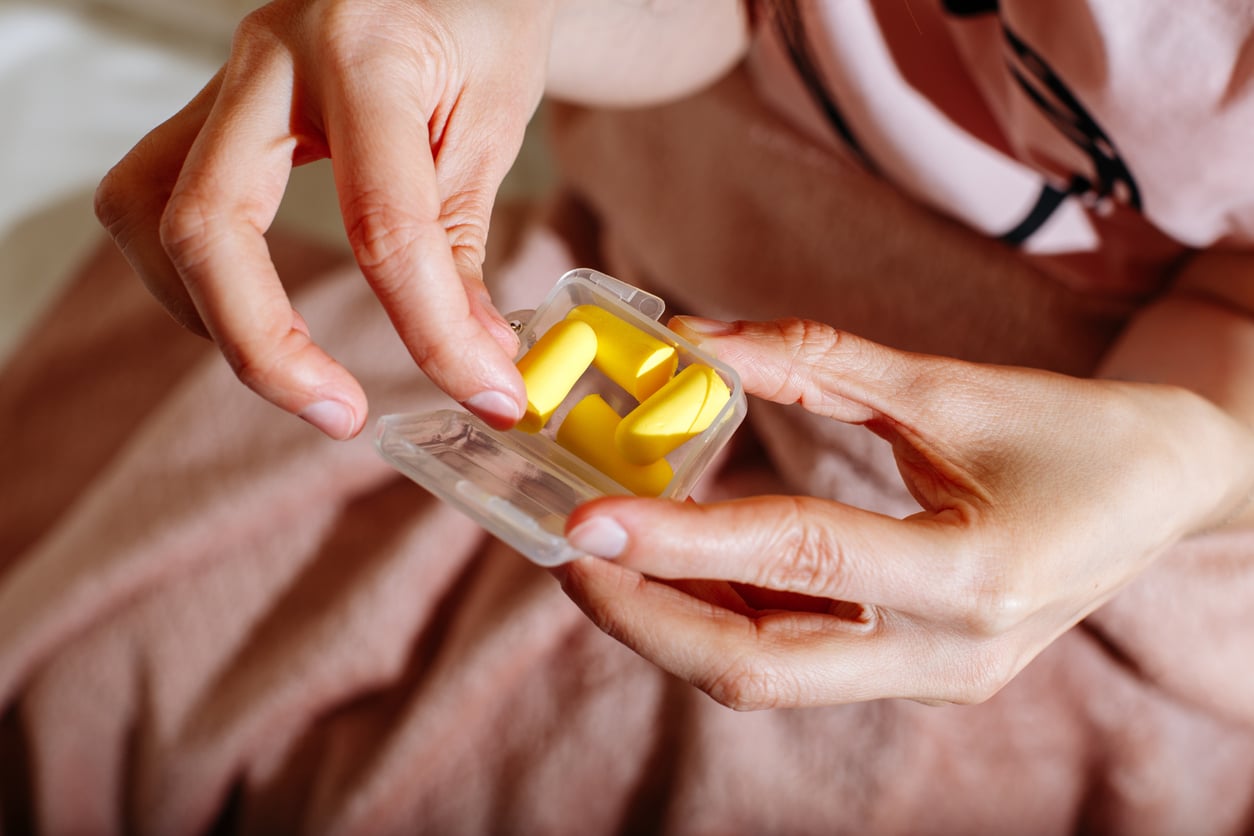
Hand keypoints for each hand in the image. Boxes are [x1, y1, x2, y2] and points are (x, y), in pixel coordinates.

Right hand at [94, 0, 554, 437]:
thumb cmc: (479, 18)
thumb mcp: (494, 120)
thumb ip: (463, 240)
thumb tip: (474, 361)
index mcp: (362, 50)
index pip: (381, 222)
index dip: (432, 331)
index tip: (486, 395)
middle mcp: (268, 56)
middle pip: (206, 222)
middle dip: (264, 346)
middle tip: (340, 416)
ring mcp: (225, 78)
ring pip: (147, 211)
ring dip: (207, 311)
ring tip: (294, 366)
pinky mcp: (210, 106)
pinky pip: (157, 198)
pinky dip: (199, 274)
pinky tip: (257, 305)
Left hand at [558, 317, 1253, 708]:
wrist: (1165, 492)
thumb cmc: (1076, 433)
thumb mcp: (953, 387)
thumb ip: (819, 360)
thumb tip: (697, 338)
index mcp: (976, 577)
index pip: (799, 561)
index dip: (682, 542)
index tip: (585, 521)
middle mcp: (949, 656)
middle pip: (758, 666)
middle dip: (647, 615)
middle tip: (570, 550)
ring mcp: (932, 679)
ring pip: (765, 672)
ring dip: (673, 617)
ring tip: (606, 551)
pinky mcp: (916, 675)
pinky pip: (794, 657)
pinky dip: (725, 614)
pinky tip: (679, 565)